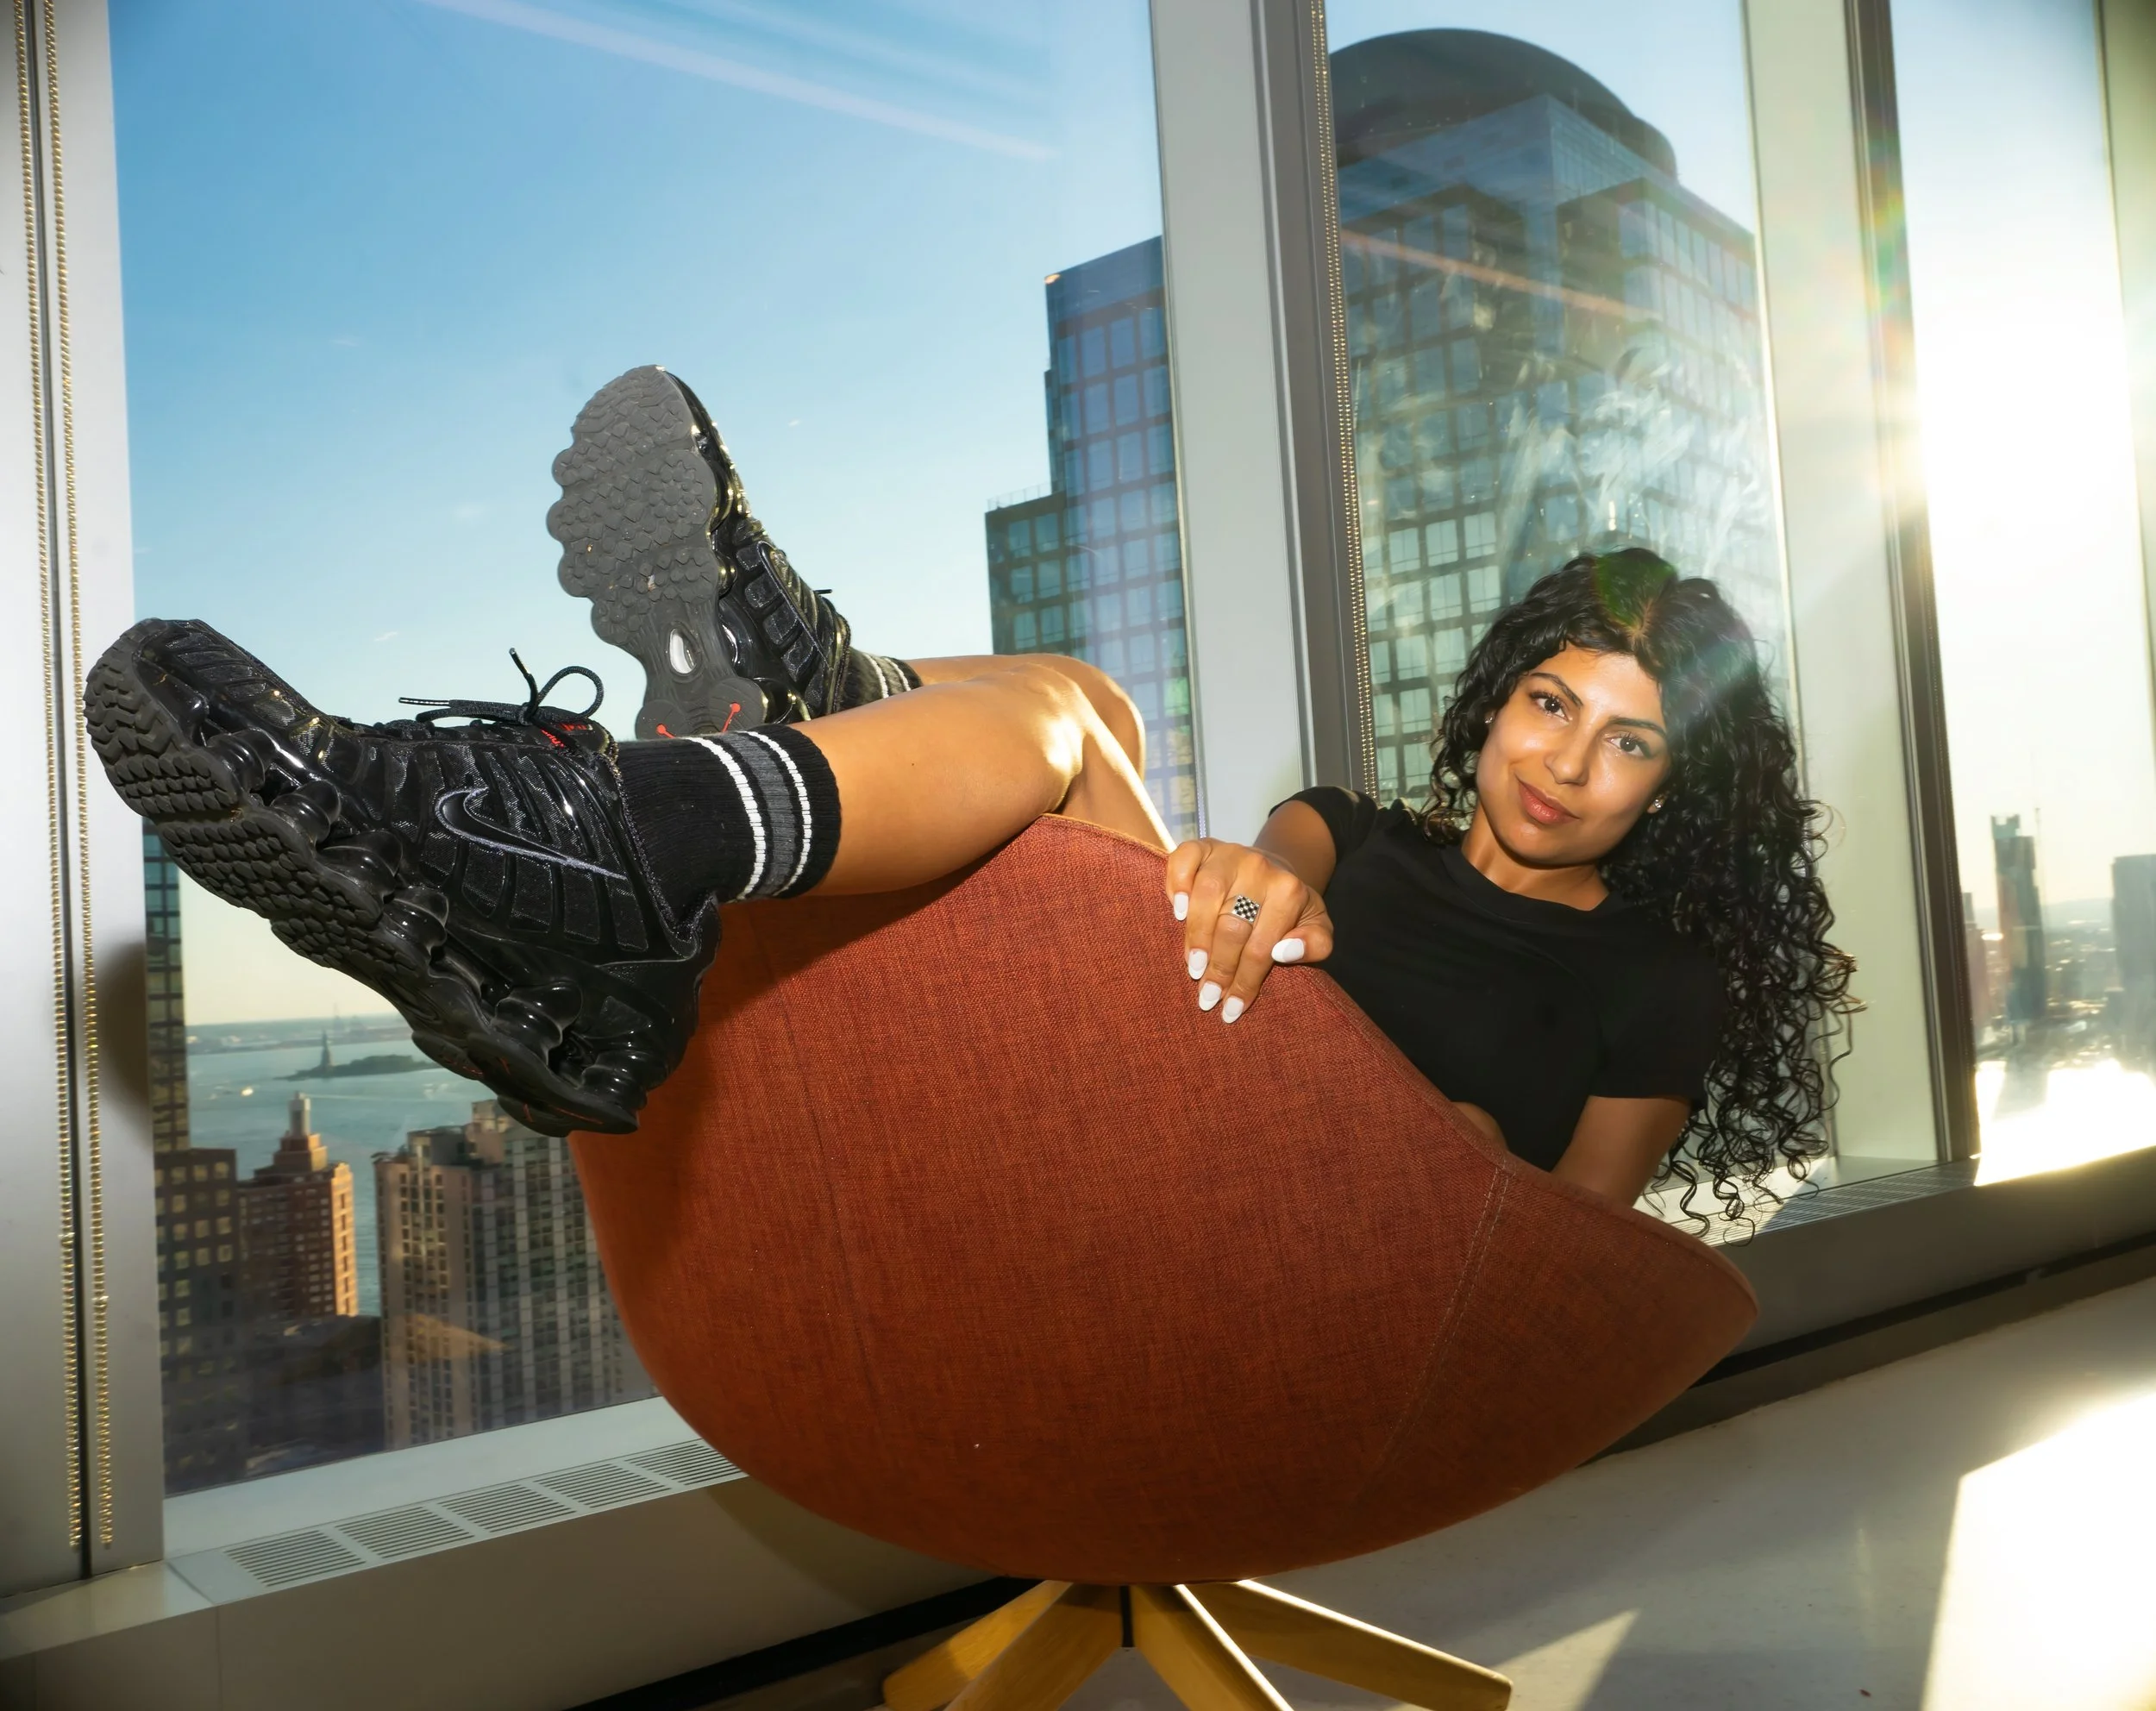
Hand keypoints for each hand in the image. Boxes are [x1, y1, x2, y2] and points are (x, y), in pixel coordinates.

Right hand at [1162, 838, 1333, 1023]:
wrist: (1274, 871)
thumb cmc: (1290, 910)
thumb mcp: (1316, 928)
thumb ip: (1315, 943)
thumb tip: (1284, 952)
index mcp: (1289, 891)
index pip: (1261, 946)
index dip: (1245, 981)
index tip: (1230, 1008)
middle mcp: (1259, 867)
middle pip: (1231, 925)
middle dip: (1219, 967)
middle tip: (1207, 996)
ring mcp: (1229, 853)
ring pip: (1206, 895)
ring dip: (1196, 935)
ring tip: (1192, 966)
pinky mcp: (1204, 845)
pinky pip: (1183, 859)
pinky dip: (1176, 883)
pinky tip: (1177, 911)